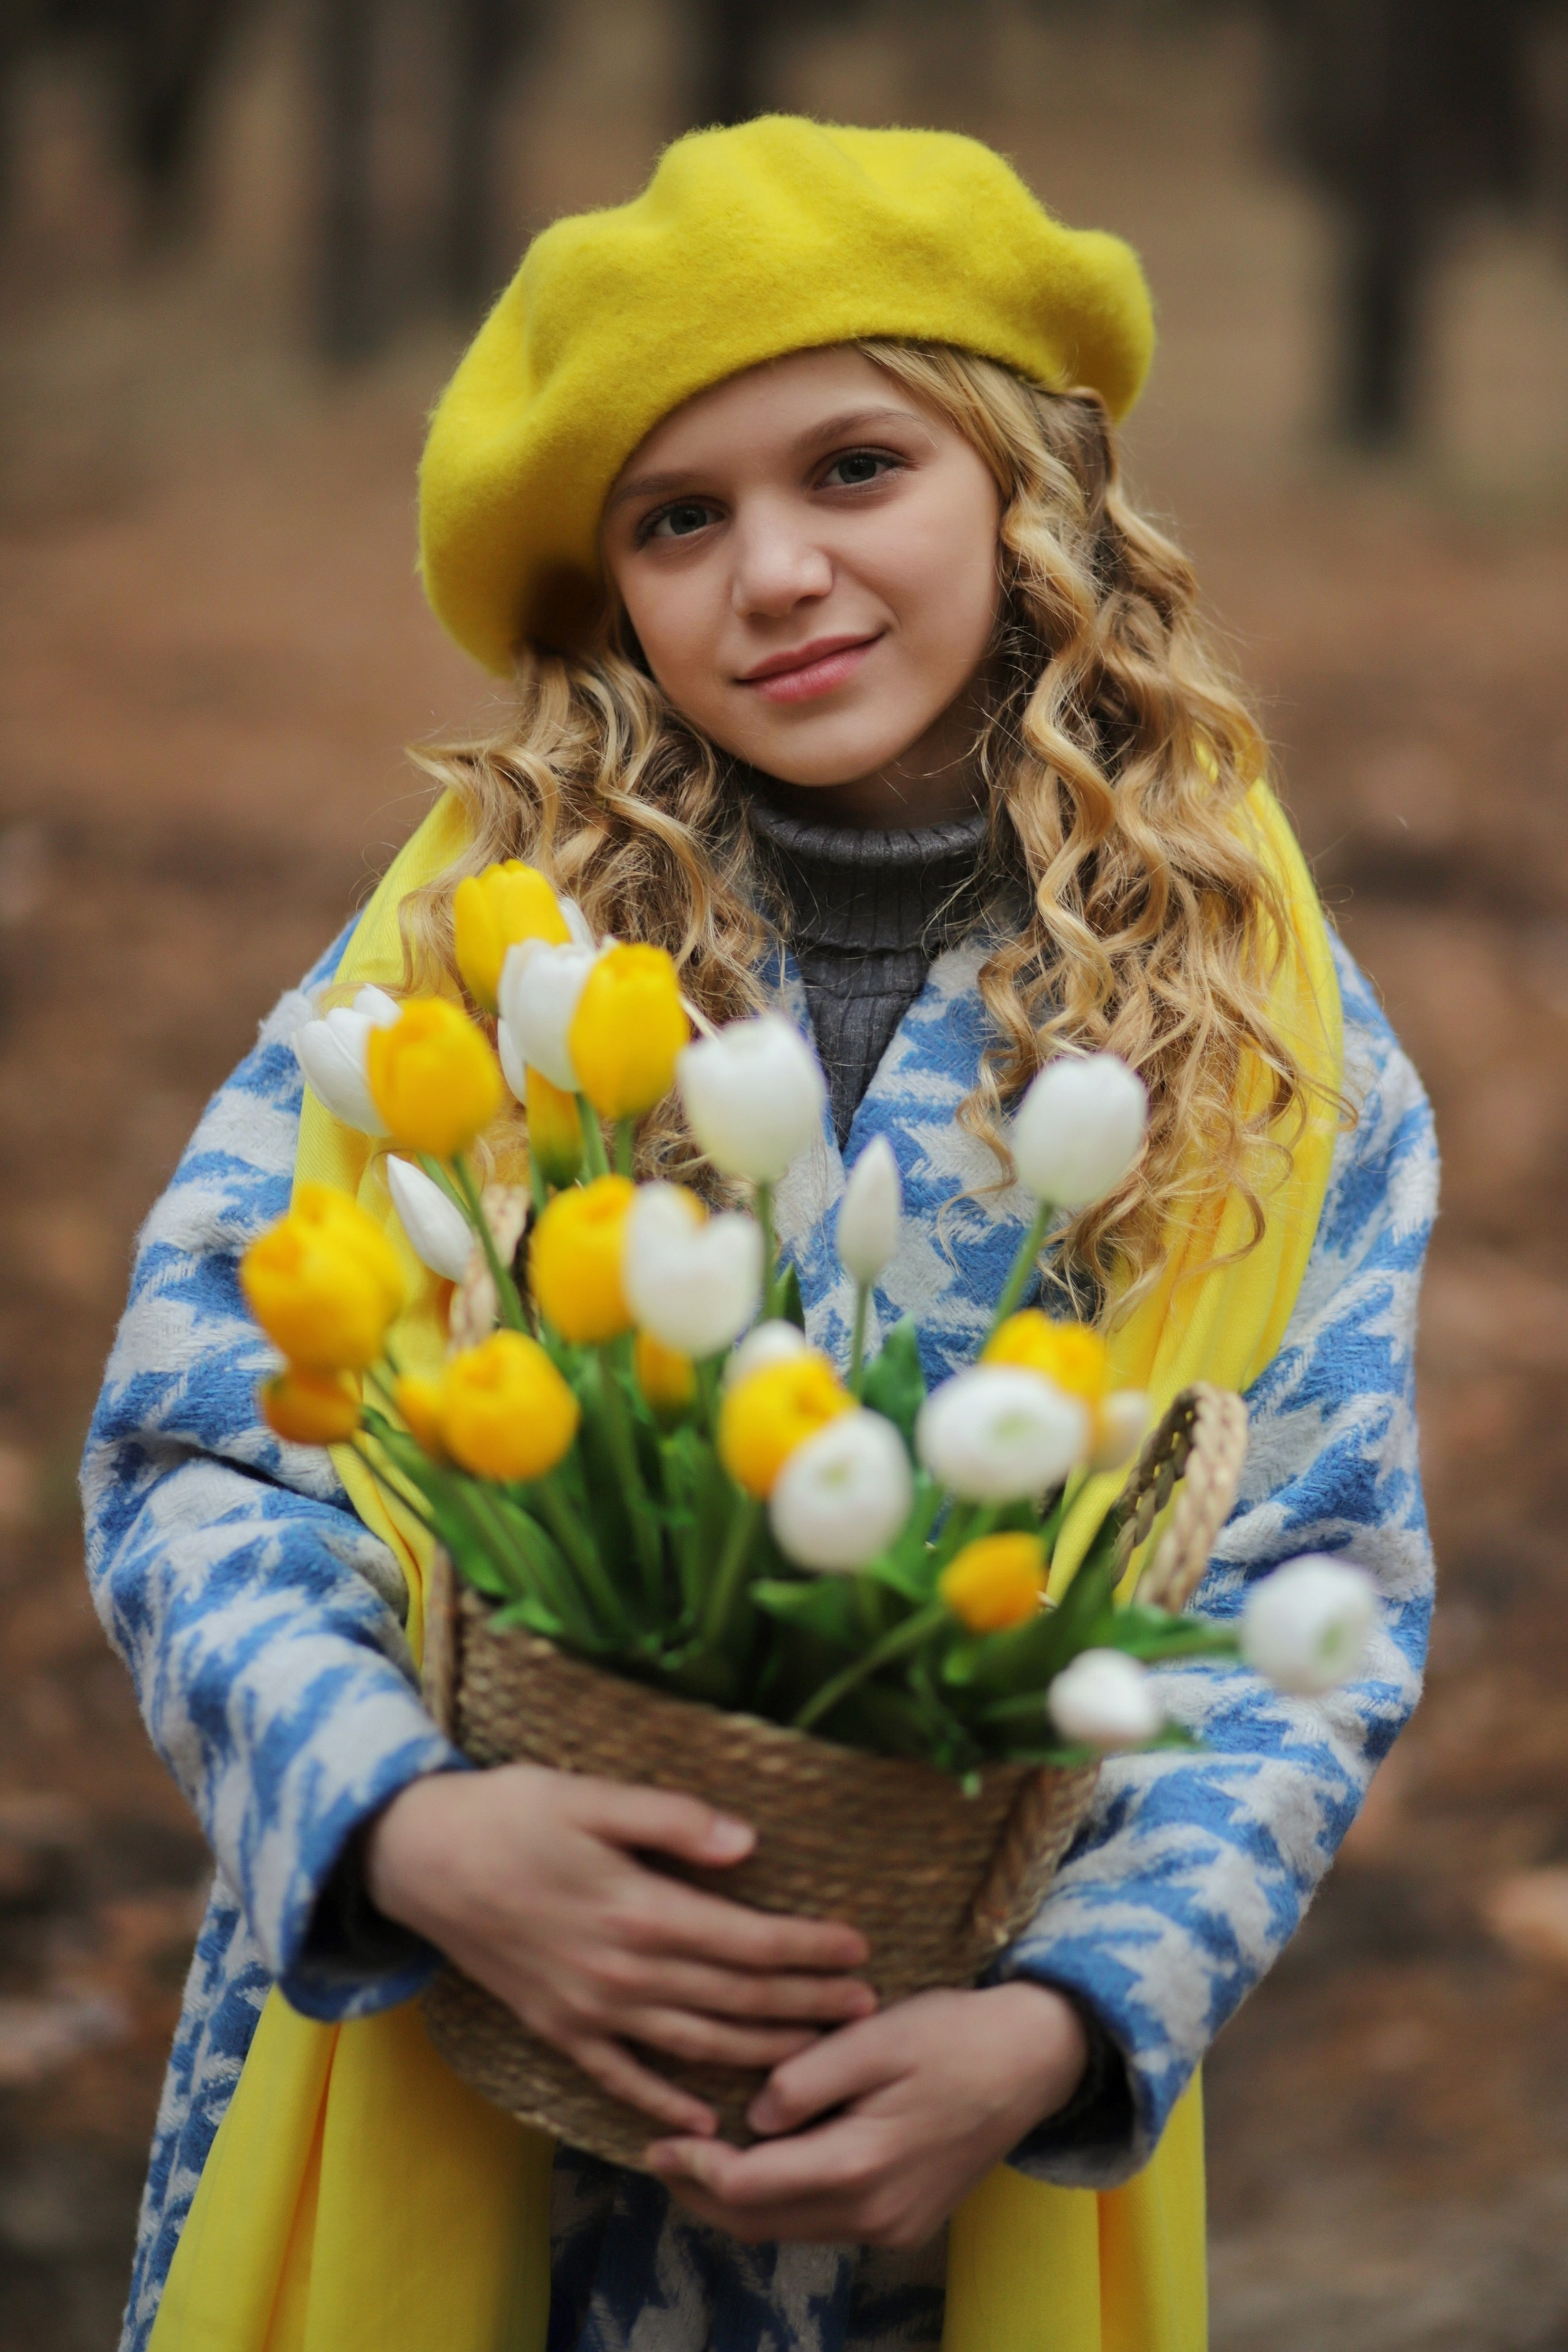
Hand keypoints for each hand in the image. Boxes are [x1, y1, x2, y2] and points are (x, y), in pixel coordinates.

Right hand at [364, 1765, 875, 2134]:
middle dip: (805, 2005)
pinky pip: (621, 2079)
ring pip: (693, 2044)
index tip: (858, 1950)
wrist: (418, 1859)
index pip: (745, 1940)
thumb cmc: (509, 1812)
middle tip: (866, 2010)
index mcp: (636, 1909)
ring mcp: (587, 2012)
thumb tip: (749, 1843)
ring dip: (760, 2051)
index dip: (806, 1948)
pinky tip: (705, 2127)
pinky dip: (665, 2105)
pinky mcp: (557, 2031)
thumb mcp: (589, 1795)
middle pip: (732, 1997)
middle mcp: (619, 1973)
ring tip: (819, 2057)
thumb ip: (671, 1820)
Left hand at [645, 1982, 1087, 2247]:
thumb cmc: (954, 2033)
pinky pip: (823, 2223)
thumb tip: (753, 2117)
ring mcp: (893, 2225)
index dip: (694, 2167)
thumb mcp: (877, 2034)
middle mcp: (875, 2212)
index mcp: (862, 2164)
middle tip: (660, 2154)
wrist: (1033, 2060)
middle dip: (701, 2194)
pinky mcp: (905, 2222)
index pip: (749, 2188)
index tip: (655, 2137)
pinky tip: (762, 2162)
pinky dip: (781, 2202)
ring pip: (789, 2230)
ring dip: (738, 2202)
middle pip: (761, 2224)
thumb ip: (808, 2077)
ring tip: (697, 2158)